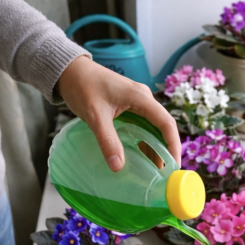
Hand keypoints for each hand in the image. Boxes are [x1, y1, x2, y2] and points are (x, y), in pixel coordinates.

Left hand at [57, 56, 180, 170]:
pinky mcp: (129, 108)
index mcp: (141, 97)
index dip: (173, 146)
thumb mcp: (95, 115)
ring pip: (153, 129)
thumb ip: (107, 140)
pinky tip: (141, 158)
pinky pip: (143, 128)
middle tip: (166, 174)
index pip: (166, 123)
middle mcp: (144, 100)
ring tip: (155, 171)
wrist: (70, 71)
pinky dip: (144, 143)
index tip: (174, 166)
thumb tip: (118, 166)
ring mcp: (137, 103)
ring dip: (156, 148)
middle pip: (163, 128)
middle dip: (167, 150)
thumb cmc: (82, 86)